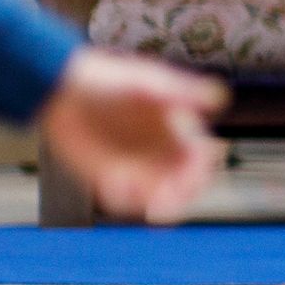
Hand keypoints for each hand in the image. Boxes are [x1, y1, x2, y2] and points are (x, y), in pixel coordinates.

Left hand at [37, 47, 226, 221]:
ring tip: (134, 196)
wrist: (64, 91)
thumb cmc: (110, 81)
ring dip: (151, 203)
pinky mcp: (110, 177)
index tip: (189, 179)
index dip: (200, 172)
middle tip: (162, 202)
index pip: (202, 160)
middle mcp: (161, 151)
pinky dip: (123, 200)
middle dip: (179, 197)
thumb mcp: (149, 84)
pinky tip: (109, 188)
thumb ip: (183, 93)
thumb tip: (220, 96)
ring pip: (157, 198)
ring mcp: (137, 166)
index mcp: (178, 130)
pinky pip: (125, 199)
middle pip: (184, 185)